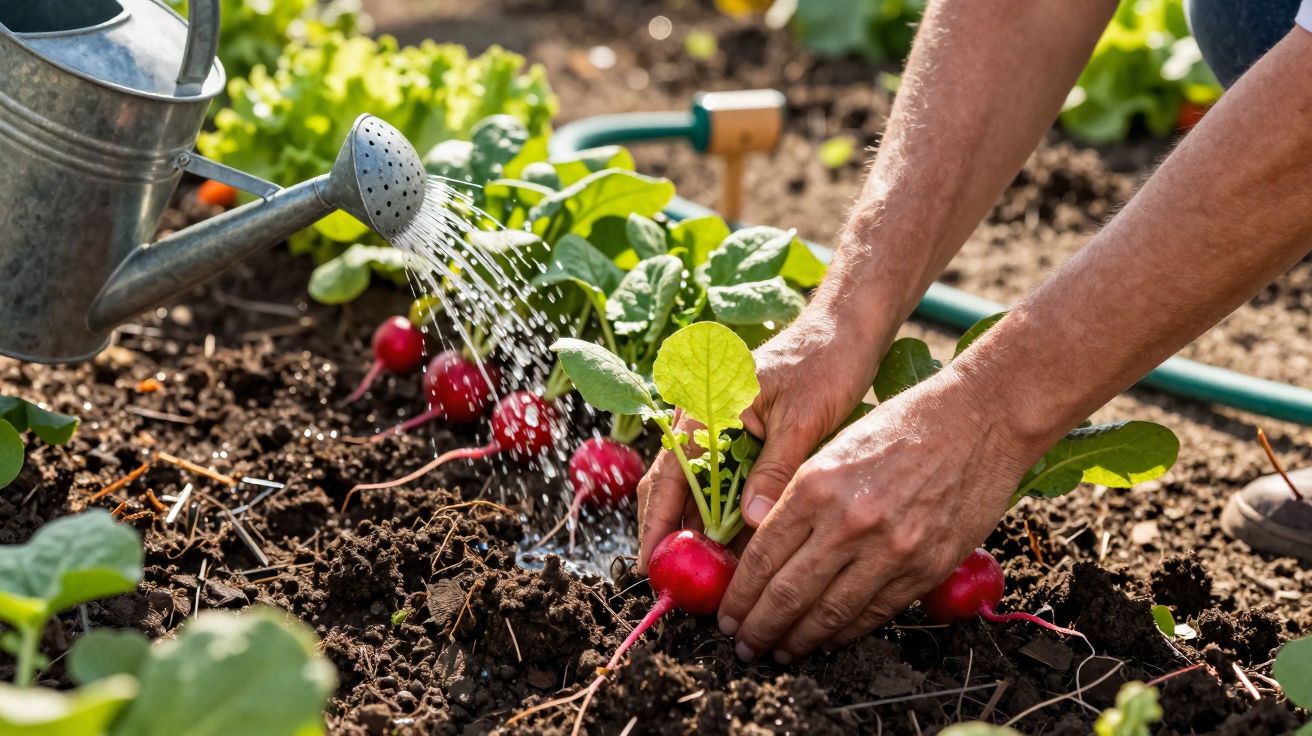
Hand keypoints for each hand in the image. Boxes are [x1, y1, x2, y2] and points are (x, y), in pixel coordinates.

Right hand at [634, 303, 887, 573]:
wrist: (845, 329)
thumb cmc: (825, 363)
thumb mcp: (802, 419)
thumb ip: (775, 470)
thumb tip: (754, 524)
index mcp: (704, 407)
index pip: (667, 476)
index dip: (655, 525)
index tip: (652, 567)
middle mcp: (700, 419)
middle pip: (671, 487)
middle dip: (673, 536)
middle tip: (683, 584)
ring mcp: (716, 429)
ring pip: (694, 490)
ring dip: (700, 530)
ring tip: (711, 577)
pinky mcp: (737, 438)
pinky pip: (720, 484)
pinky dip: (725, 515)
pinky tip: (738, 548)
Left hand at [716, 366, 1038, 662]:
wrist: (979, 421)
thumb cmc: (901, 427)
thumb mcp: (834, 449)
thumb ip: (798, 498)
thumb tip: (759, 548)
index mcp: (816, 485)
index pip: (763, 556)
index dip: (740, 594)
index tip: (727, 614)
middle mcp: (848, 522)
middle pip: (788, 593)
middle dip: (759, 627)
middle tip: (743, 645)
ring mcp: (890, 549)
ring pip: (829, 614)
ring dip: (797, 640)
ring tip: (778, 652)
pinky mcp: (925, 568)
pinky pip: (873, 613)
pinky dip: (844, 633)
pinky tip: (825, 640)